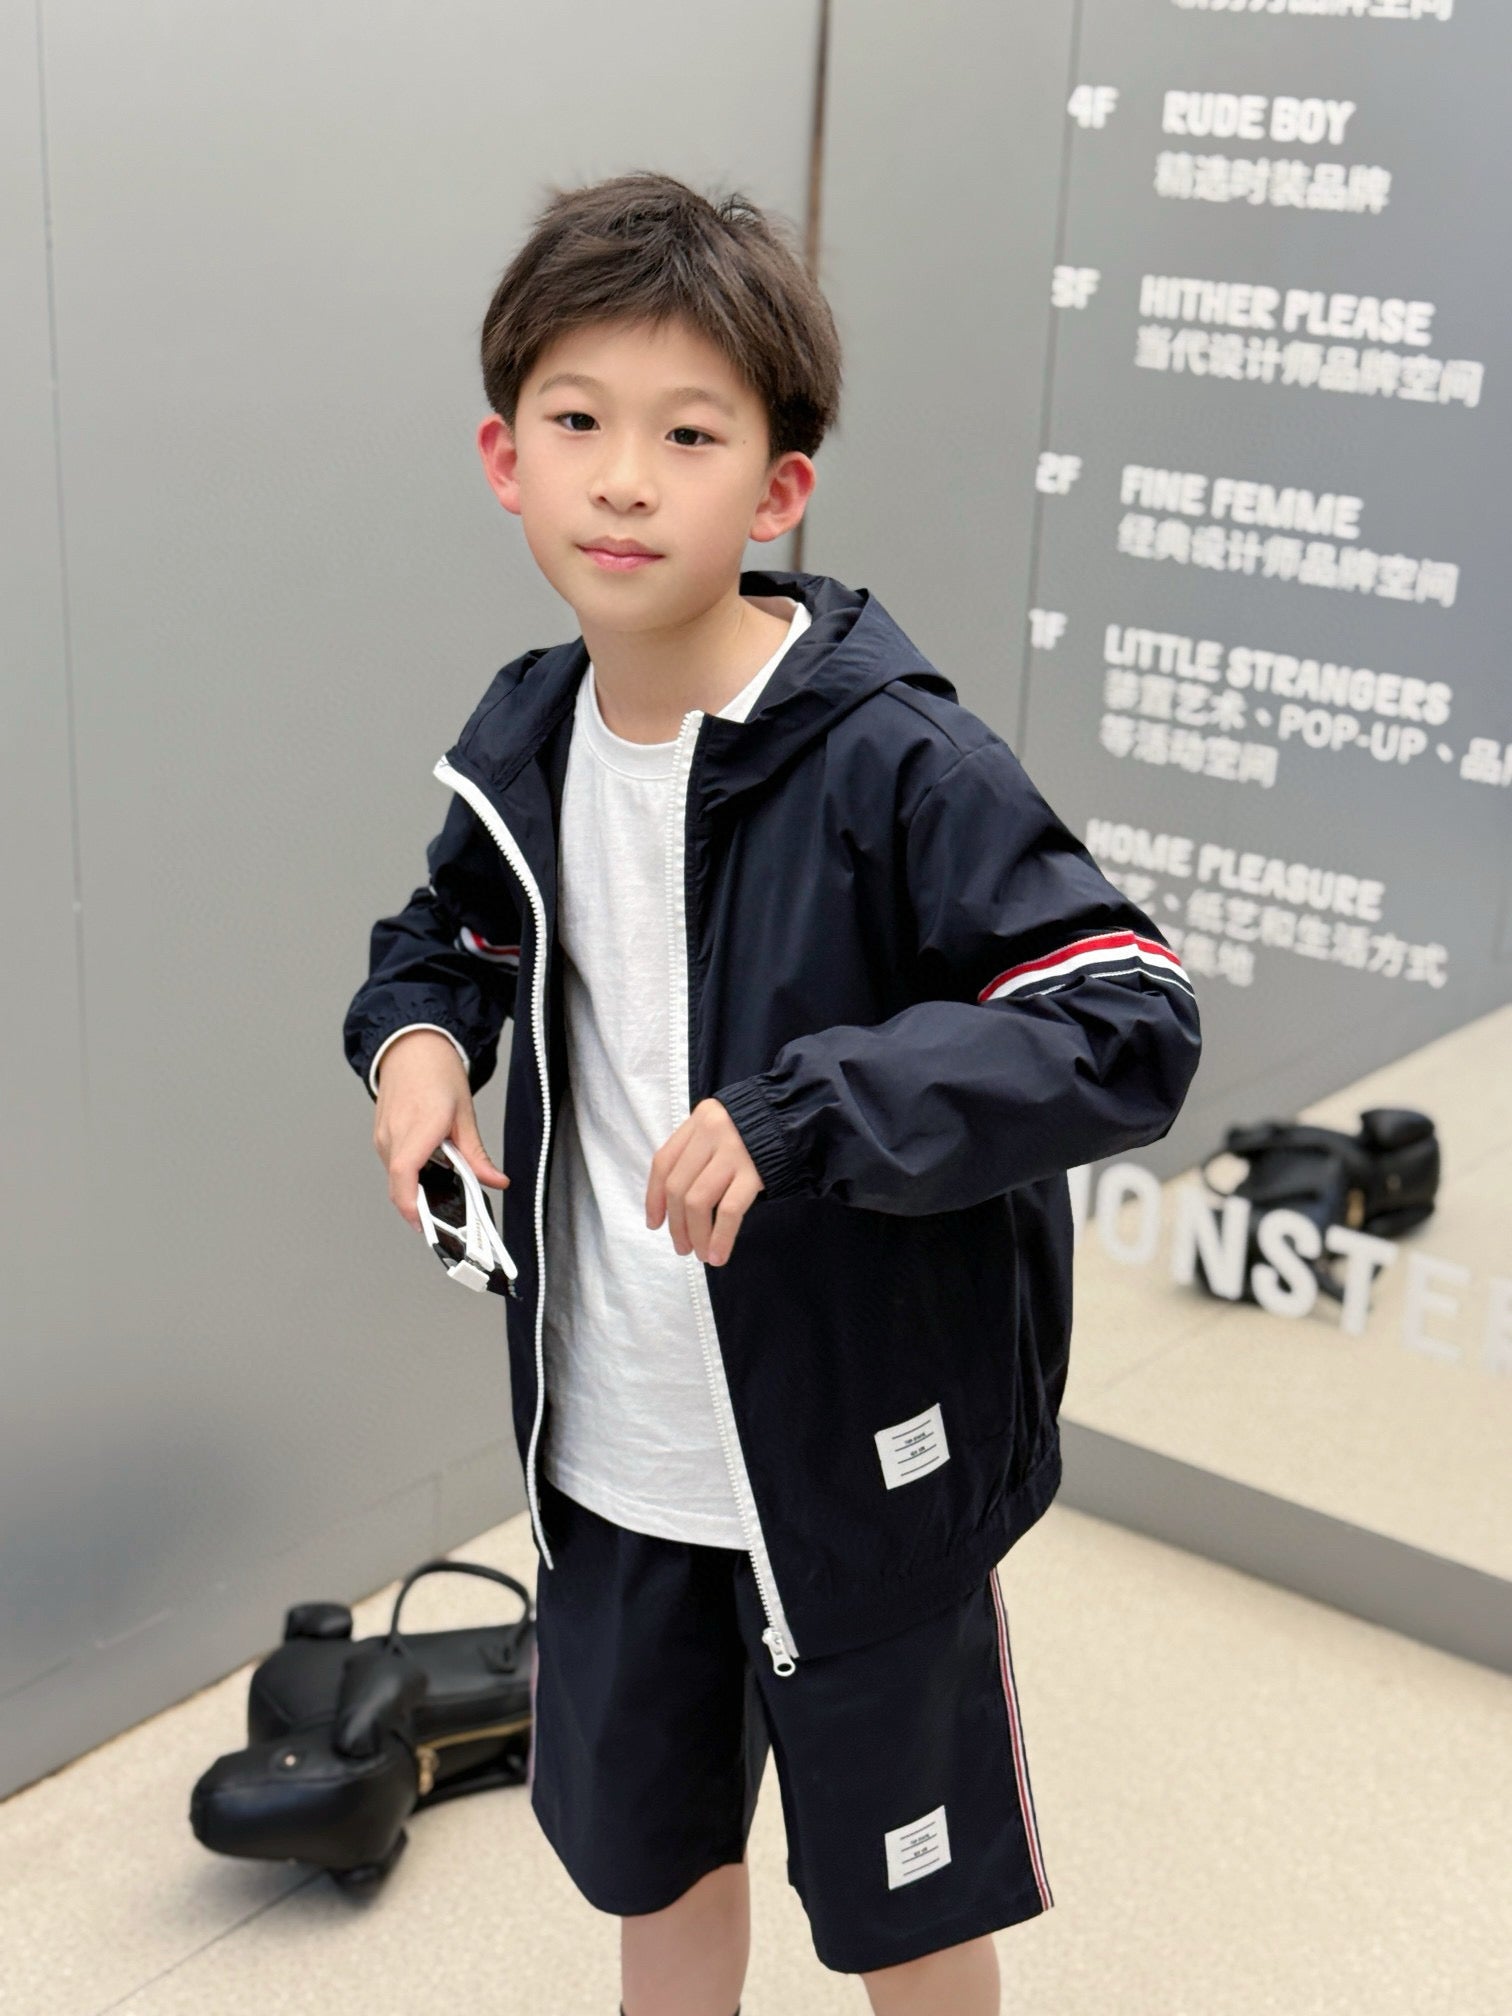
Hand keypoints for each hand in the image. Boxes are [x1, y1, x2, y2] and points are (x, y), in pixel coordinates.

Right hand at [373, 1029, 509, 1229]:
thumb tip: (496, 1181)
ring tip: (442, 1191)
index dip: (412, 1204)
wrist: (412, 1046)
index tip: (426, 1224)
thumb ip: (477, 1154)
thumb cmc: (437, 1073)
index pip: (405, 1173)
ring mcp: (383, 1136)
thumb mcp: (465, 1114)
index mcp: (420, 1125)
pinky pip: (393, 1166)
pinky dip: (409, 1176)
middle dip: (419, 1207)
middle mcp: (395, 1134)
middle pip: (399, 1185)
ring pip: (396, 1178)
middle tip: (444, 1220)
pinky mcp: (380, 1137)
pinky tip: (429, 1171)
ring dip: (415, 1190)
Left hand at [645, 1098, 763, 1266]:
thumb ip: (698, 1152)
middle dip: (677, 1224)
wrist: (800, 1117)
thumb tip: (673, 1207)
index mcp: (699, 1120)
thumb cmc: (759, 1129)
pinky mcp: (756, 1171)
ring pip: (699, 1201)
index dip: (654, 1198)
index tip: (655, 1224)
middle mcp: (711, 1132)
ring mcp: (734, 1150)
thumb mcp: (722, 1128)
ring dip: (697, 1235)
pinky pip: (729, 1210)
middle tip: (683, 1248)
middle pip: (679, 1187)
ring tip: (702, 1254)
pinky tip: (719, 1254)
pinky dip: (720, 1237)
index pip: (663, 1163)